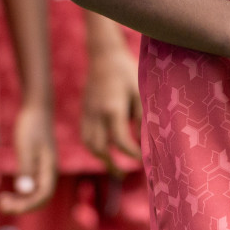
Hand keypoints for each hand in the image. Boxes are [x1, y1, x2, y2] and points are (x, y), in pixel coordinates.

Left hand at [0, 102, 56, 213]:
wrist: (36, 108)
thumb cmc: (31, 125)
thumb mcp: (26, 147)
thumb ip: (26, 169)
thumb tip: (24, 191)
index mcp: (50, 168)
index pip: (43, 196)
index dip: (27, 205)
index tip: (9, 206)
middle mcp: (48, 172)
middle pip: (39, 199)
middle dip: (21, 206)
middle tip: (0, 203)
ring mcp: (42, 170)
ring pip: (33, 195)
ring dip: (18, 201)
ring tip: (0, 200)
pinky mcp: (35, 167)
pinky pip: (29, 187)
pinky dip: (18, 194)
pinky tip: (6, 193)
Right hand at [81, 43, 141, 173]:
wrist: (103, 55)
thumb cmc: (126, 71)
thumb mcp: (140, 92)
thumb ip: (142, 117)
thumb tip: (145, 140)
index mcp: (112, 109)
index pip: (120, 141)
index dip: (131, 153)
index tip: (141, 159)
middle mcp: (96, 114)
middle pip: (99, 147)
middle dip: (110, 163)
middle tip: (122, 175)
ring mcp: (87, 112)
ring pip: (88, 143)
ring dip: (100, 157)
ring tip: (112, 166)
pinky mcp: (84, 109)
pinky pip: (85, 133)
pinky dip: (93, 145)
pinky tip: (105, 148)